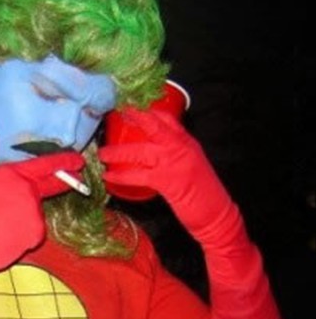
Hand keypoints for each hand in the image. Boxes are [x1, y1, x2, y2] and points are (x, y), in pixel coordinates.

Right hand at [0, 119, 84, 309]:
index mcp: (15, 175)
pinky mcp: (35, 236)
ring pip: (35, 211)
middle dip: (65, 181)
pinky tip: (4, 233)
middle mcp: (30, 194)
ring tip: (1, 219)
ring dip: (26, 212)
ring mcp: (35, 216)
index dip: (64, 161)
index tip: (78, 160)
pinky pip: (33, 231)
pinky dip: (23, 231)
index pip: (46, 164)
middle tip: (74, 178)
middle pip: (52, 185)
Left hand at [99, 108, 232, 245]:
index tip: (131, 105)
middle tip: (116, 112)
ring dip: (117, 152)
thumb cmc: (203, 192)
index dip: (148, 110)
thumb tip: (153, 150)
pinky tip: (108, 177)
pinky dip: (120, 176)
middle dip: (134, 116)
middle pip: (153, 125)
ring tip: (102, 154)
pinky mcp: (166, 181)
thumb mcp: (190, 164)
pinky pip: (137, 176)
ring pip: (139, 151)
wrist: (217, 213)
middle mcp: (180, 147)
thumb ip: (174, 154)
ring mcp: (173, 162)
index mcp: (187, 142)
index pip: (167, 118)